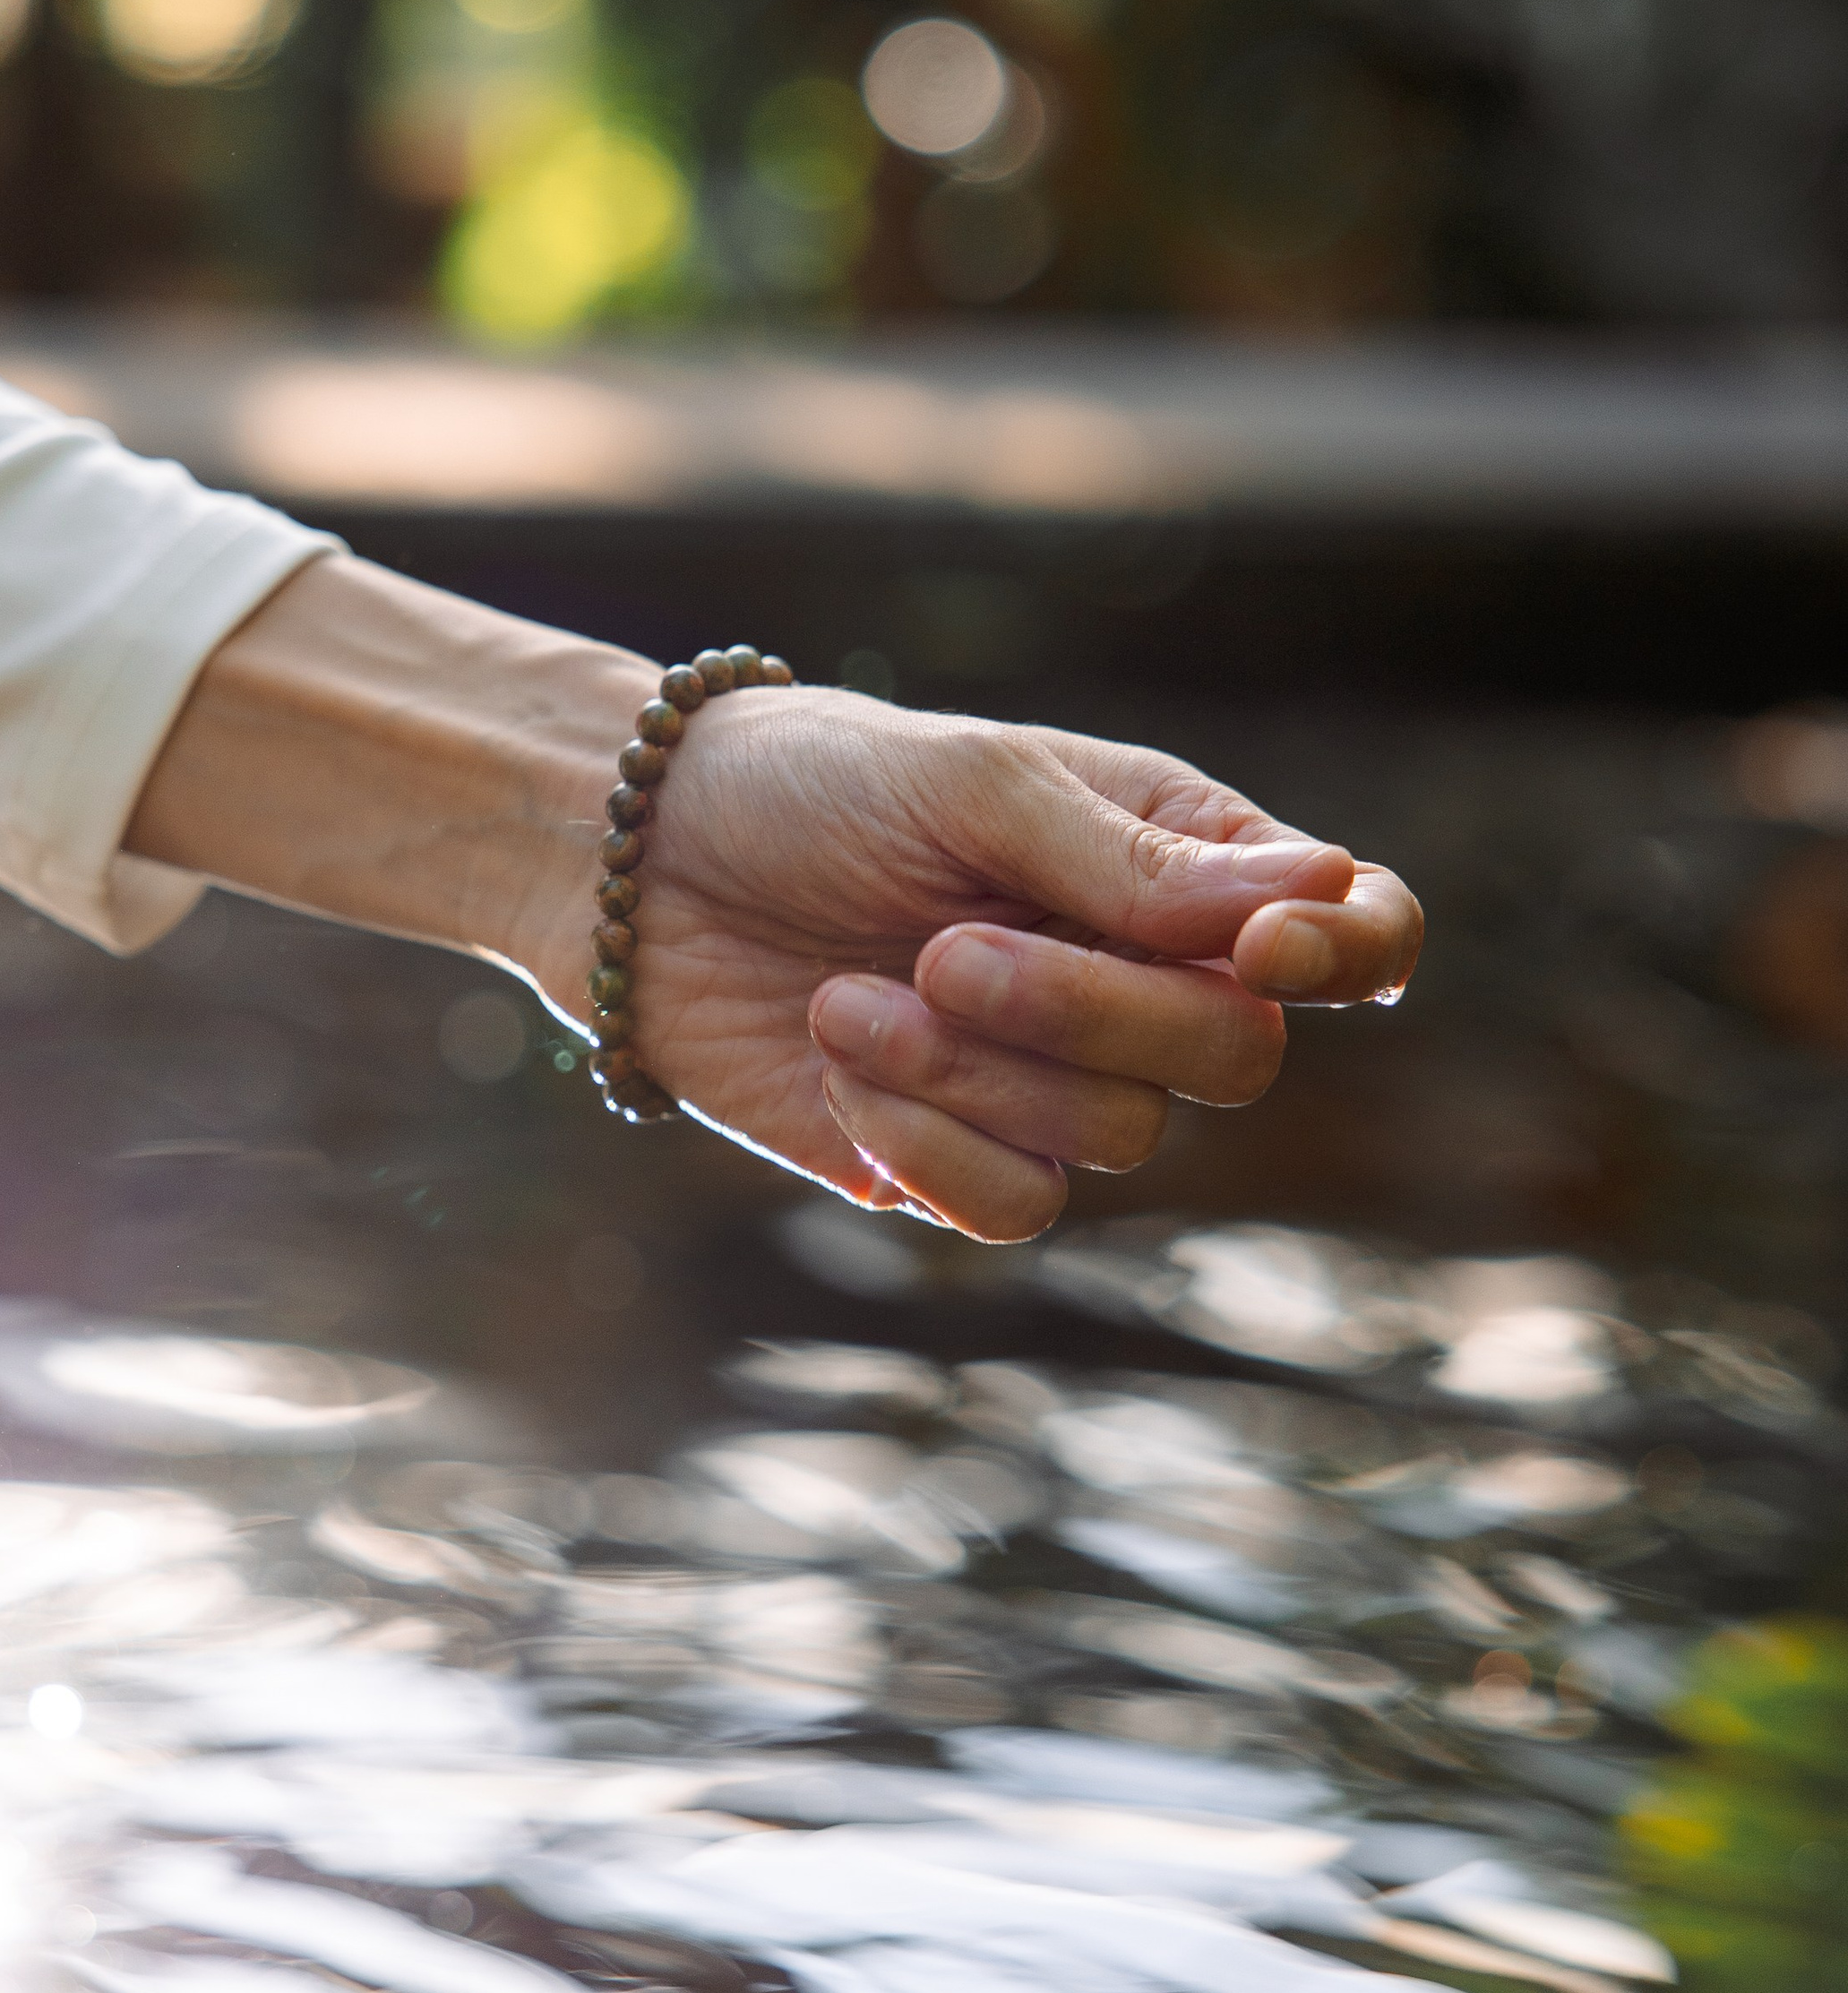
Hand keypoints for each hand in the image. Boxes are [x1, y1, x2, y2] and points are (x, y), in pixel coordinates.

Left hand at [520, 685, 1421, 1242]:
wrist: (633, 868)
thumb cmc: (813, 786)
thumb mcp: (973, 785)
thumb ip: (1130, 862)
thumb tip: (1317, 900)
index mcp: (1182, 862)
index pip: (1359, 931)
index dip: (1349, 956)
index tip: (1265, 952)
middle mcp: (1145, 978)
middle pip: (1235, 1059)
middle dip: (1092, 1013)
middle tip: (947, 949)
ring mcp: (1059, 1083)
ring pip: (1120, 1139)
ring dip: (972, 1070)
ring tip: (851, 994)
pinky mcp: (963, 1163)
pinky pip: (1016, 1207)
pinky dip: (924, 1143)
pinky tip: (837, 1060)